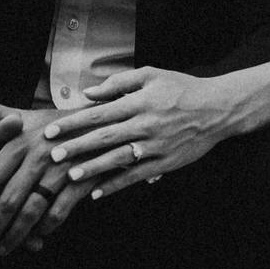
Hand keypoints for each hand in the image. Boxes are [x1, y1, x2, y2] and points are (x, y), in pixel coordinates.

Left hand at [0, 105, 76, 256]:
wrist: (102, 122)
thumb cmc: (55, 124)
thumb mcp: (25, 115)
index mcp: (20, 142)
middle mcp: (38, 156)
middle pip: (8, 200)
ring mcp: (61, 169)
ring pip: (32, 210)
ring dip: (16, 234)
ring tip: (4, 249)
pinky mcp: (82, 179)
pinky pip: (59, 211)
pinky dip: (46, 227)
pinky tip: (37, 236)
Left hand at [40, 67, 249, 196]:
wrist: (219, 108)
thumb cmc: (183, 88)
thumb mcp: (152, 75)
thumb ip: (119, 83)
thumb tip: (89, 93)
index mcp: (139, 102)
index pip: (98, 113)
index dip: (73, 123)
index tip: (51, 131)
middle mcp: (146, 125)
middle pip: (104, 137)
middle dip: (76, 147)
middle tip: (52, 156)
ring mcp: (156, 146)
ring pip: (118, 159)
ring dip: (93, 169)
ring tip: (71, 176)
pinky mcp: (166, 162)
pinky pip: (137, 176)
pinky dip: (116, 185)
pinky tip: (97, 193)